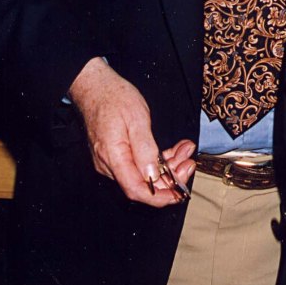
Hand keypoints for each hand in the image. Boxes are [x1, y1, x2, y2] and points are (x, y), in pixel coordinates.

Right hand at [68, 57, 195, 206]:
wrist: (96, 87)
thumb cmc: (114, 98)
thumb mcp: (136, 118)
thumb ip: (145, 148)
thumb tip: (153, 175)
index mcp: (113, 157)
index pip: (136, 190)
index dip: (160, 197)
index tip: (179, 193)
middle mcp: (110, 164)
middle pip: (143, 184)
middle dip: (171, 176)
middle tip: (190, 162)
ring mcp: (112, 161)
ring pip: (144, 173)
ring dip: (168, 165)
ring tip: (186, 149)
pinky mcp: (117, 155)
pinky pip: (139, 164)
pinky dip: (158, 158)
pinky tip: (174, 149)